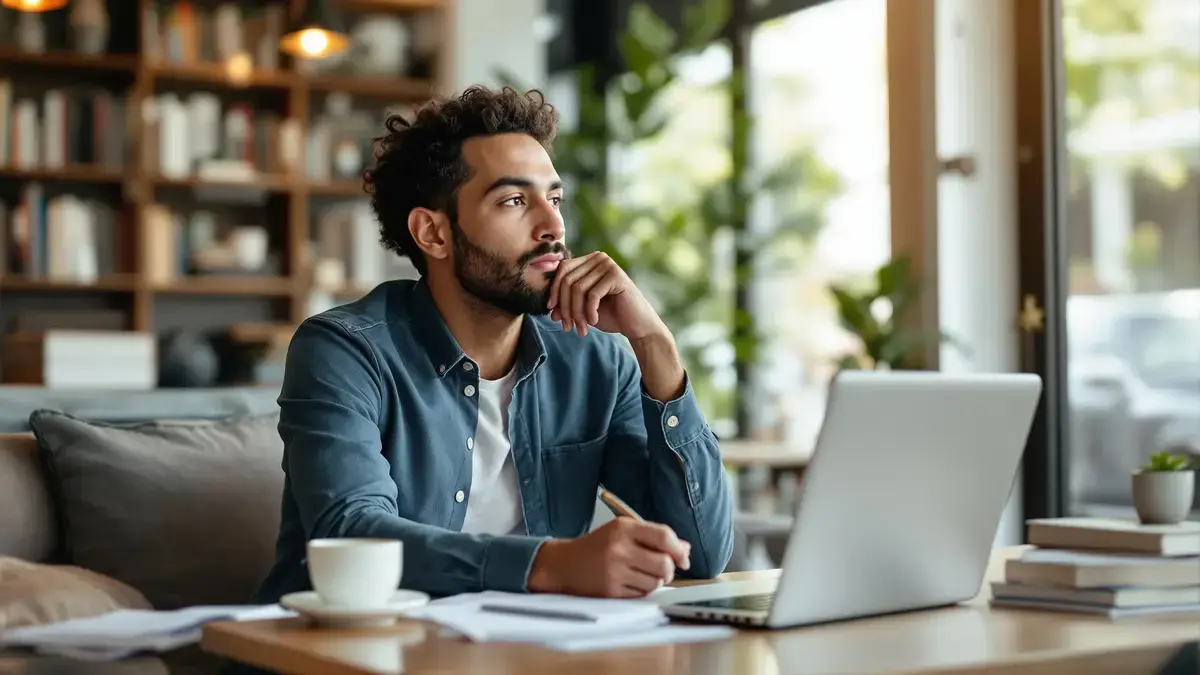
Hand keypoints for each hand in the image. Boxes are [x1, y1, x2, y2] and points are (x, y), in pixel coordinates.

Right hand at [527, 518, 691, 597]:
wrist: (563, 564)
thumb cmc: (597, 546)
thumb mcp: (622, 532)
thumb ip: (654, 538)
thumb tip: (686, 550)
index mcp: (623, 528)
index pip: (664, 536)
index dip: (679, 549)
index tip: (684, 558)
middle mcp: (619, 548)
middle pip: (664, 563)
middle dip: (669, 570)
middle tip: (662, 569)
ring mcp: (614, 571)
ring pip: (655, 582)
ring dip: (655, 581)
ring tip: (641, 574)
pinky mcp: (610, 590)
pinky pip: (641, 594)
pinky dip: (641, 590)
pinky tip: (629, 582)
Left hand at [547, 252, 665, 339]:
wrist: (636, 325)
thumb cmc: (610, 315)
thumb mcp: (582, 309)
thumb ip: (566, 304)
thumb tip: (550, 309)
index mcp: (589, 260)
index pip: (562, 269)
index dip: (554, 291)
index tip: (551, 311)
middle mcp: (598, 257)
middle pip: (568, 279)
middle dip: (565, 306)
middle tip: (566, 326)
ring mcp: (608, 264)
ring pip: (578, 289)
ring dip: (576, 313)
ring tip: (580, 329)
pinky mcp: (617, 276)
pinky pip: (592, 294)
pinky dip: (589, 312)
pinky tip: (593, 322)